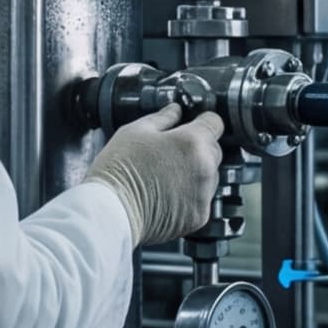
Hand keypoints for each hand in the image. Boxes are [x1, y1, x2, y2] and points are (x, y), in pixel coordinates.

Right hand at [84, 104, 226, 248]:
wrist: (112, 212)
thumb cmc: (119, 170)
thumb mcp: (136, 131)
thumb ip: (163, 117)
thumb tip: (176, 110)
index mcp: (192, 142)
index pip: (215, 123)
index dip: (202, 121)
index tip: (193, 125)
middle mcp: (205, 169)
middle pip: (214, 150)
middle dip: (198, 148)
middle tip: (171, 153)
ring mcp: (203, 195)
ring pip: (209, 177)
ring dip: (195, 173)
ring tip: (165, 177)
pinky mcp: (198, 217)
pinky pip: (201, 200)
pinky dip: (189, 197)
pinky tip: (167, 195)